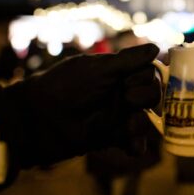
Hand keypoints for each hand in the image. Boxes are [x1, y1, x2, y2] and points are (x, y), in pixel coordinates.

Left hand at [0, 44, 160, 167]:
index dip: (146, 76)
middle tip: (128, 98)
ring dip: (143, 121)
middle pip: (152, 95)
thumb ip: (127, 60)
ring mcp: (117, 116)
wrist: (37, 116)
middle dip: (146, 96)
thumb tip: (156, 47)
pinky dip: (136, 145)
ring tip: (130, 124)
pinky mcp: (111, 138)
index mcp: (118, 73)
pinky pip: (133, 143)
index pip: (148, 73)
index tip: (131, 79)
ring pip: (146, 119)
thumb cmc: (65, 86)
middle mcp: (121, 93)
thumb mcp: (97, 69)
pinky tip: (132, 147)